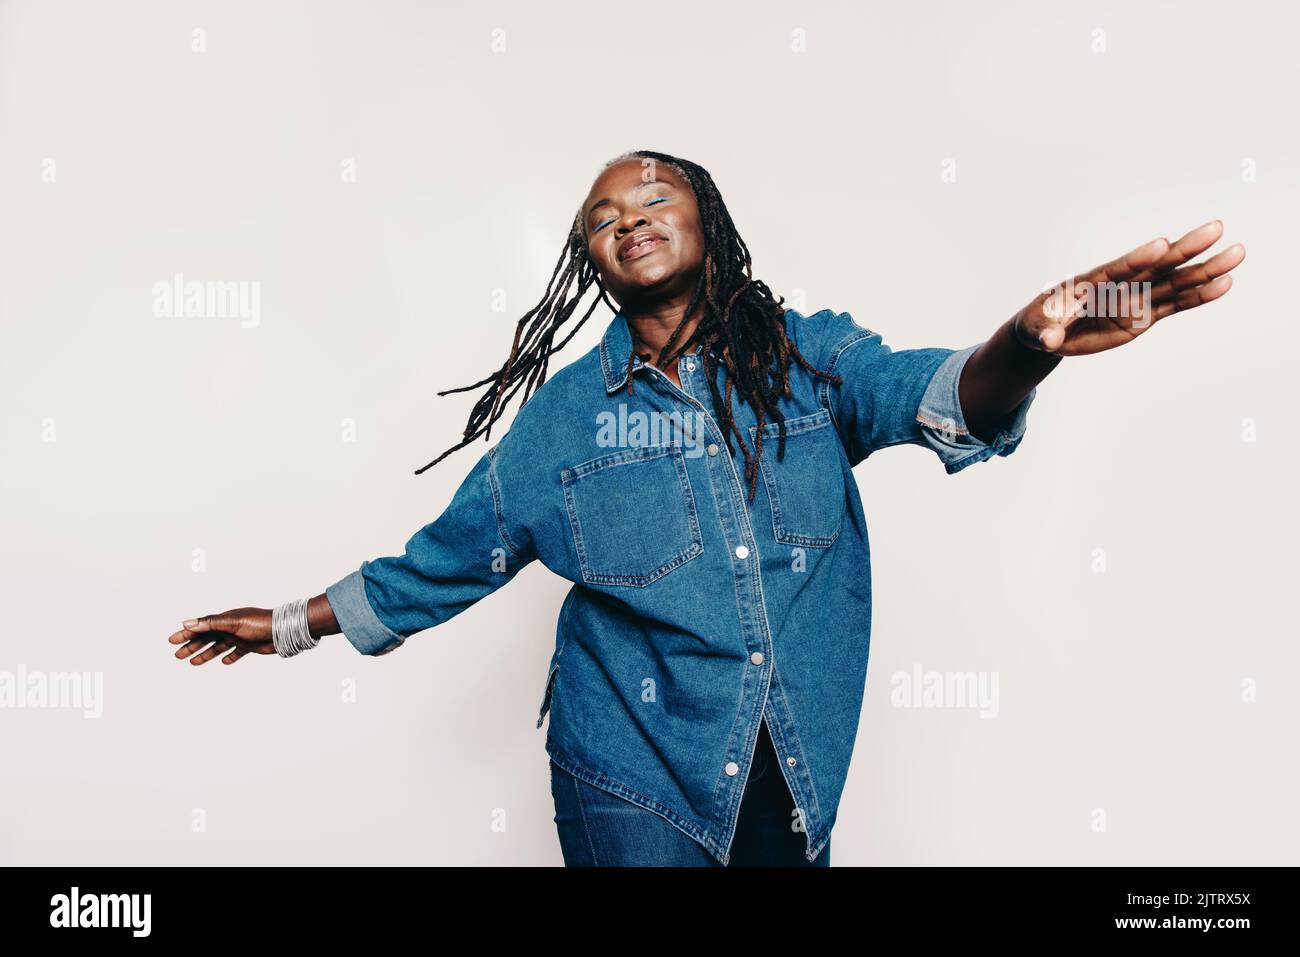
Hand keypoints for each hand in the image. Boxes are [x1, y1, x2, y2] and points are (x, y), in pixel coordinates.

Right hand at [168, 608, 275, 665]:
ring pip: (218, 647)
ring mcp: (240, 636)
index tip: (172, 641)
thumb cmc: (260, 623)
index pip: (200, 627)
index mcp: (224, 620)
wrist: (283, 630)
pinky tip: (224, 662)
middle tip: (177, 656)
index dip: (186, 634)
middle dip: (192, 646)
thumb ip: (210, 623)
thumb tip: (187, 623)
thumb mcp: (233, 623)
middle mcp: (230, 627)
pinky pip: (236, 652)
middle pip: (207, 638)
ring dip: (206, 654)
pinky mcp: (250, 645)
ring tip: (193, 663)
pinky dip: (229, 657)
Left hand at [1012, 220, 1244, 355]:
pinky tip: (1224, 284)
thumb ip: (1043, 332)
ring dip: (1205, 270)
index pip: (1117, 269)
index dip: (1138, 258)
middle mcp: (1119, 285)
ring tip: (1237, 253)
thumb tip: (1050, 340)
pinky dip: (1198, 296)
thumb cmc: (1037, 324)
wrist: (1047, 331)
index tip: (1161, 245)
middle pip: (1155, 266)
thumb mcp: (1033, 329)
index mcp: (1091, 282)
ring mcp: (1135, 298)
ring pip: (1174, 282)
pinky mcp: (1144, 314)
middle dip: (1185, 249)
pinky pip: (1175, 304)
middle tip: (1216, 228)